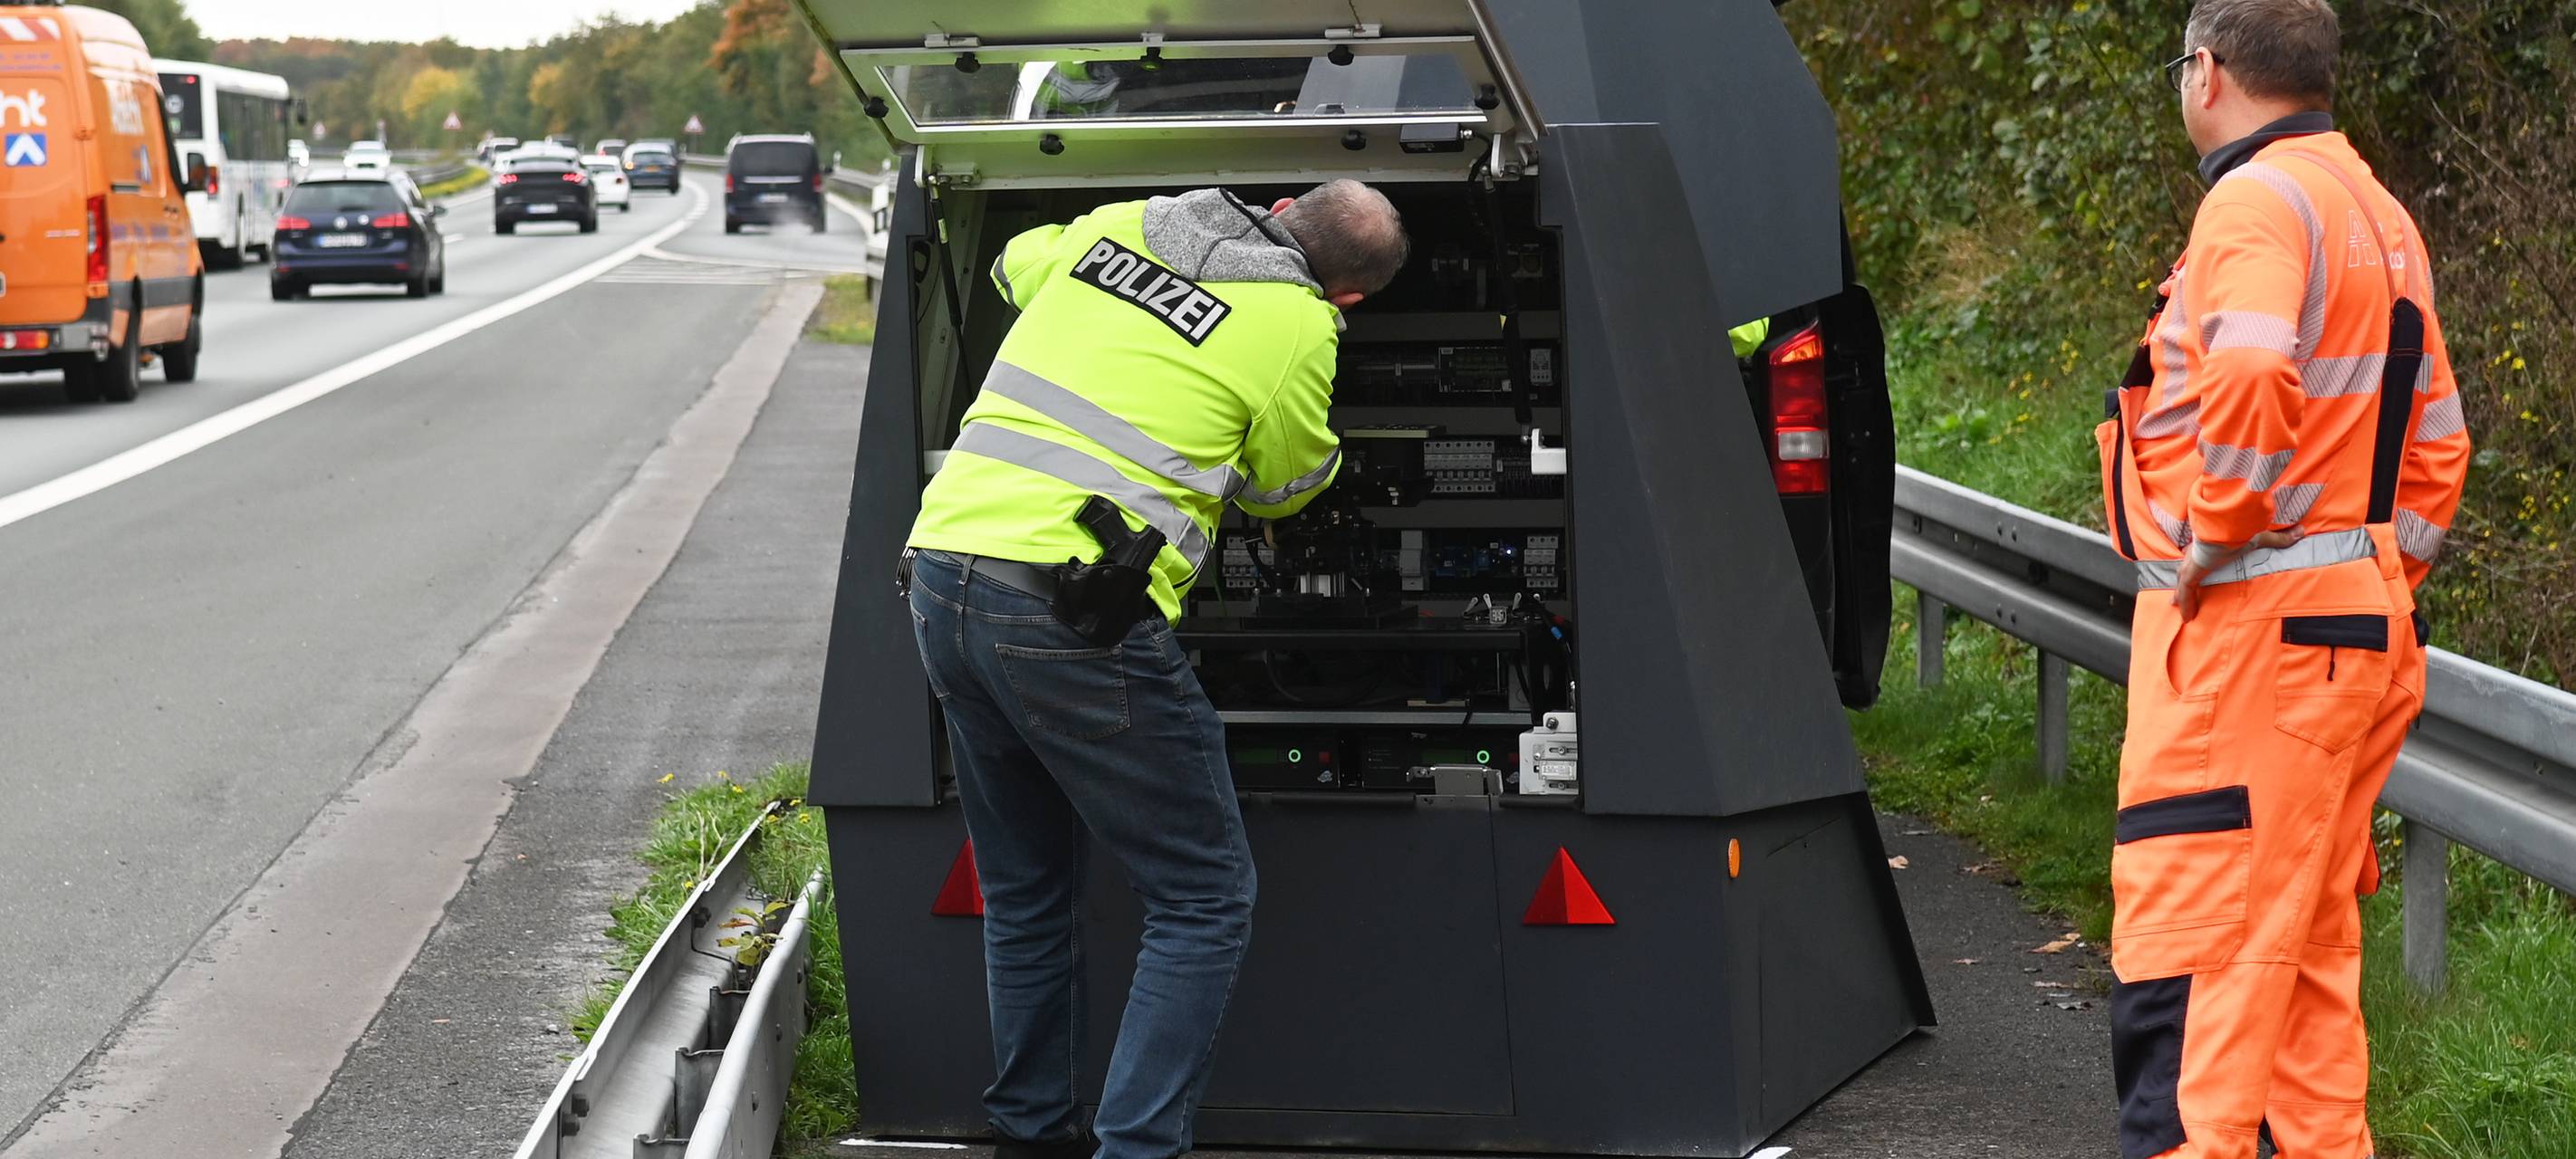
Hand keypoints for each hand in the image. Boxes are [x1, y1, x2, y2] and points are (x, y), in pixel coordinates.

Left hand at [2172, 526, 2305, 620]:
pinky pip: (2186, 592)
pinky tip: (2186, 617)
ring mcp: (2191, 563)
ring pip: (2183, 583)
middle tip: (2178, 596)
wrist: (2228, 525)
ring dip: (2182, 596)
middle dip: (2184, 583)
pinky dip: (2186, 604)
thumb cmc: (2241, 528)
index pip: (2200, 557)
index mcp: (2211, 545)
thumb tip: (2301, 532)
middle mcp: (2197, 554)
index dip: (2197, 565)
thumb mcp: (2261, 536)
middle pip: (2187, 571)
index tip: (2195, 571)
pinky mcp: (2191, 572)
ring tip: (2179, 609)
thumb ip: (2280, 538)